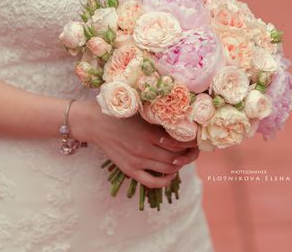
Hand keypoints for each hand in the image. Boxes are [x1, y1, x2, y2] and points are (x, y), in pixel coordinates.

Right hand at [79, 101, 198, 187]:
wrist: (95, 123)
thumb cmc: (119, 112)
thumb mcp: (140, 111)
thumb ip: (157, 118)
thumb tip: (179, 121)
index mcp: (148, 132)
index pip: (178, 143)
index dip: (191, 143)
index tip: (196, 139)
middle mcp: (144, 149)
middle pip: (176, 158)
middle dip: (189, 155)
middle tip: (194, 150)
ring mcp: (137, 161)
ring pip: (167, 169)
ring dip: (180, 165)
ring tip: (184, 158)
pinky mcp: (130, 169)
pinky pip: (152, 181)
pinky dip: (165, 180)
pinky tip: (171, 174)